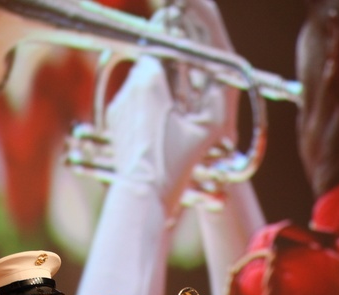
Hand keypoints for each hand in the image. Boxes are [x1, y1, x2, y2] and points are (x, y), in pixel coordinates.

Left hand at [107, 4, 238, 198]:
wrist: (143, 195)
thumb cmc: (175, 164)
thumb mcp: (209, 131)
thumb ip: (219, 98)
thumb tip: (224, 82)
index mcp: (150, 83)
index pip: (160, 54)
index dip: (177, 64)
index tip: (190, 79)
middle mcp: (129, 90)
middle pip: (148, 70)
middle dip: (167, 82)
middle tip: (185, 103)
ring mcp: (118, 108)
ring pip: (138, 89)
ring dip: (156, 99)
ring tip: (174, 123)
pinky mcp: (114, 126)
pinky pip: (130, 108)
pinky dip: (144, 115)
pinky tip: (159, 135)